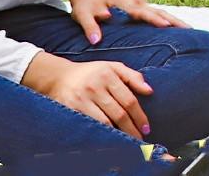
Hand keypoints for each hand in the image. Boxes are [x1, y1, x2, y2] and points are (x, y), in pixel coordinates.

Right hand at [23, 54, 153, 138]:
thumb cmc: (91, 73)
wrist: (59, 77)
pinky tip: (111, 138)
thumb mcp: (112, 67)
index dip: (139, 116)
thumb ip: (132, 76)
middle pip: (119, 113)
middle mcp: (95, 86)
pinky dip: (103, 133)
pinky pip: (91, 125)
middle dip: (132, 129)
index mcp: (107, 74)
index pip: (129, 100)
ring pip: (106, 122)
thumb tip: (149, 91)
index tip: (146, 128)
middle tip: (139, 139)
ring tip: (128, 142)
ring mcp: (82, 98)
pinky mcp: (72, 109)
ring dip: (119, 134)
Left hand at [61, 0, 186, 44]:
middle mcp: (134, 3)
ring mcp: (138, 4)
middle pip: (157, 11)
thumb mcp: (82, 15)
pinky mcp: (139, 7)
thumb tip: (96, 41)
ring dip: (173, 19)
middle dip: (173, 20)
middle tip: (190, 29)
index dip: (154, 18)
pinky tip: (176, 26)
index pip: (141, 12)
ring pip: (160, 11)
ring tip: (190, 29)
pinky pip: (156, 13)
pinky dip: (167, 18)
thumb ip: (90, 27)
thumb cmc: (85, 3)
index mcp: (122, 4)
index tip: (166, 25)